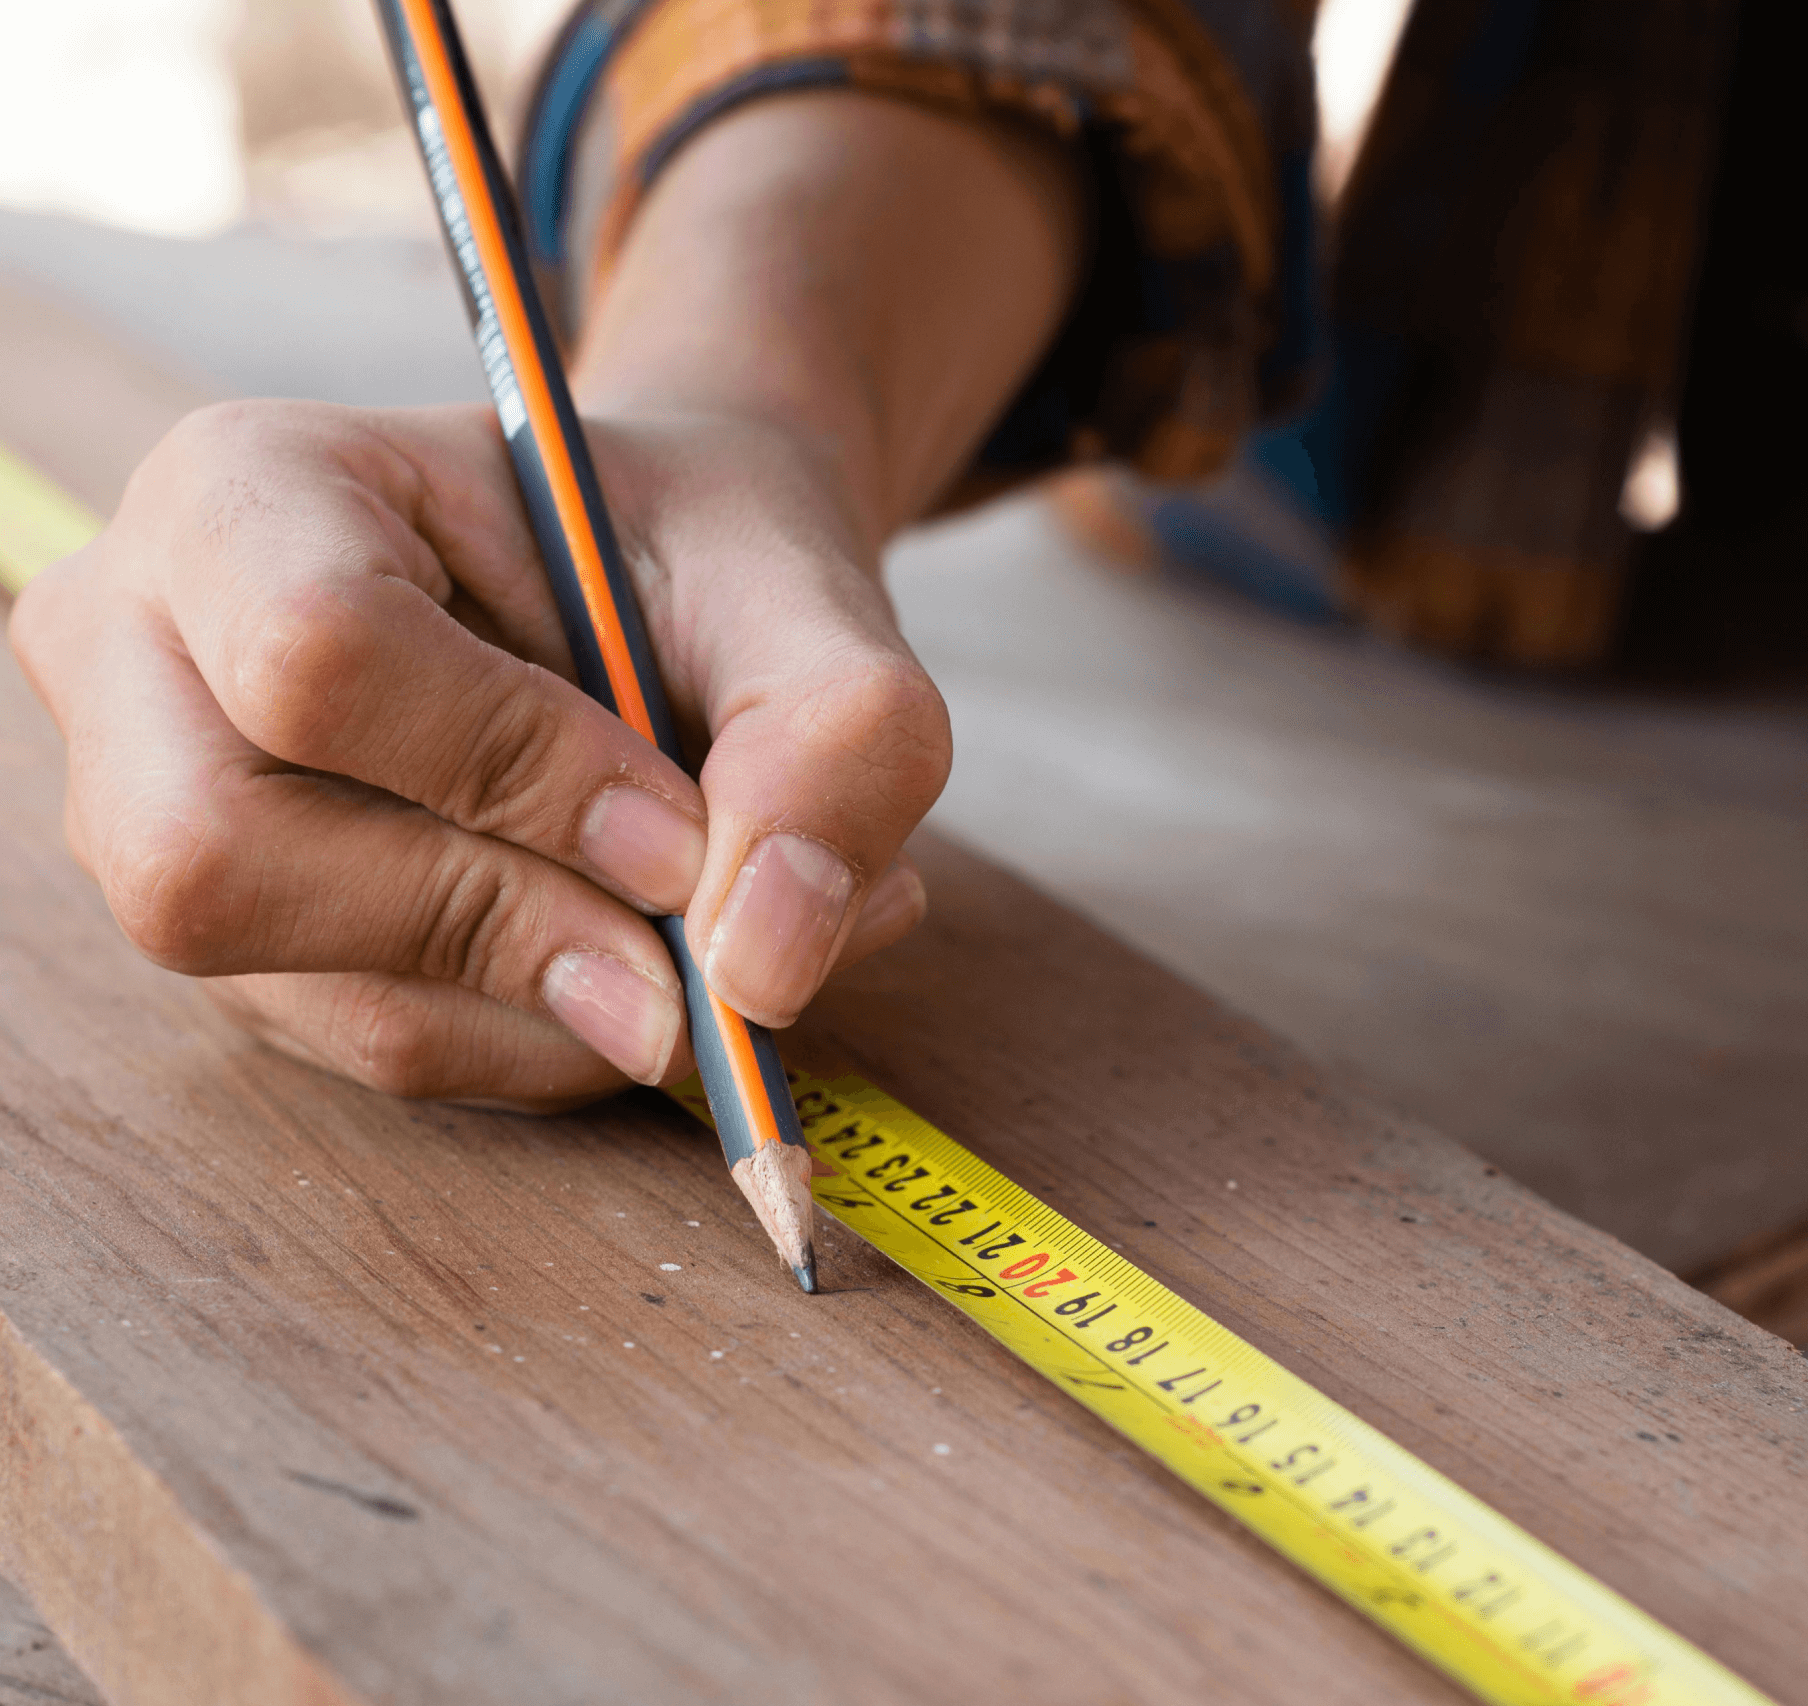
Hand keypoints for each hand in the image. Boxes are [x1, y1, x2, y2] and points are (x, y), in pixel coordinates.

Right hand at [9, 398, 946, 1108]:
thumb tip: (759, 970)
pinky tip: (659, 966)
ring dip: (571, 1007)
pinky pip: (396, 1052)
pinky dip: (563, 1040)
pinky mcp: (254, 946)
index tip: (679, 826)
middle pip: (223, 868)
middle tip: (691, 938)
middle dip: (505, 929)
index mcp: (247, 494)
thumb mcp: (804, 589)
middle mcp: (148, 660)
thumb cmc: (700, 557)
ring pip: (327, 1000)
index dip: (518, 771)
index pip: (315, 656)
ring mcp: (163, 819)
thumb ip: (835, 736)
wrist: (664, 587)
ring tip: (725, 939)